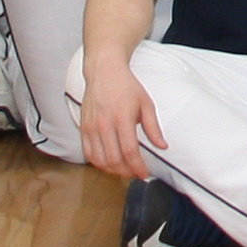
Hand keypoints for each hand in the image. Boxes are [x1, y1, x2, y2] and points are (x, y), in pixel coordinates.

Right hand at [78, 56, 164, 179]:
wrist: (104, 72)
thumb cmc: (127, 87)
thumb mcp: (146, 104)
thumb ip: (153, 128)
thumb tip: (163, 146)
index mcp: (122, 118)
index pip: (129, 151)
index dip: (137, 167)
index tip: (144, 174)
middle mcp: (104, 124)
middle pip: (113, 159)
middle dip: (126, 172)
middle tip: (135, 173)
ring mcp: (92, 127)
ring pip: (99, 160)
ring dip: (112, 170)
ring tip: (124, 169)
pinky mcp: (83, 128)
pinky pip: (88, 153)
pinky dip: (99, 163)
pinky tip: (109, 162)